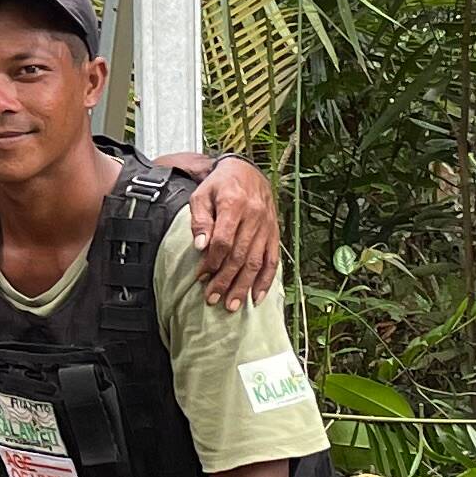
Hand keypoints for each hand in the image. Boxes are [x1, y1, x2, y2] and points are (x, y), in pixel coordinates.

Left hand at [181, 156, 282, 310]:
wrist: (247, 171)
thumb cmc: (220, 185)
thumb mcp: (202, 194)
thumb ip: (200, 220)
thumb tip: (200, 246)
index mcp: (234, 204)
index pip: (224, 240)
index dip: (212, 261)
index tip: (201, 276)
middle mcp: (254, 216)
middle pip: (240, 255)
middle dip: (226, 280)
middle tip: (213, 299)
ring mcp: (267, 226)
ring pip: (256, 261)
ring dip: (244, 286)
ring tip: (233, 305)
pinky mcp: (274, 233)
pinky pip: (273, 260)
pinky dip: (266, 280)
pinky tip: (257, 297)